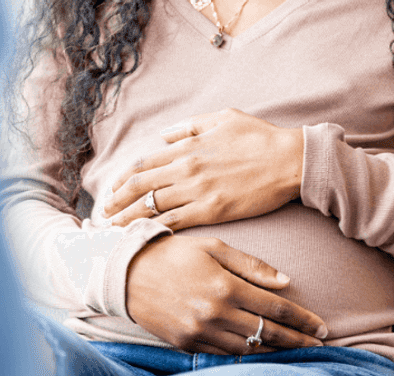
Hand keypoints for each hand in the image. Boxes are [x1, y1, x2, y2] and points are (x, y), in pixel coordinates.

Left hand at [103, 109, 303, 231]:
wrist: (290, 161)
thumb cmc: (260, 138)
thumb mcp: (223, 119)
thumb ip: (190, 127)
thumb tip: (166, 135)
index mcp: (187, 147)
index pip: (143, 164)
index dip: (123, 180)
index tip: (112, 191)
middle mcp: (186, 168)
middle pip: (139, 187)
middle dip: (117, 202)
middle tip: (103, 216)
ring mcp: (197, 191)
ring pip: (151, 207)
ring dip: (128, 219)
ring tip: (114, 231)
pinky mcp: (211, 211)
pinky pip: (174, 223)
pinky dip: (154, 230)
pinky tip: (143, 238)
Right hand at [125, 235, 327, 353]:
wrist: (126, 273)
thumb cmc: (173, 253)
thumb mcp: (214, 248)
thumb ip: (252, 266)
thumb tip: (287, 282)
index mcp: (226, 287)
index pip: (277, 309)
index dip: (304, 320)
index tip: (323, 327)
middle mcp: (215, 314)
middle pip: (268, 334)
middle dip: (298, 341)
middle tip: (320, 346)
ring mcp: (200, 333)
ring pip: (248, 349)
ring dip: (275, 352)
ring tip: (295, 352)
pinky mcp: (186, 344)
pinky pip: (224, 355)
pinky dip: (245, 355)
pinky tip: (260, 353)